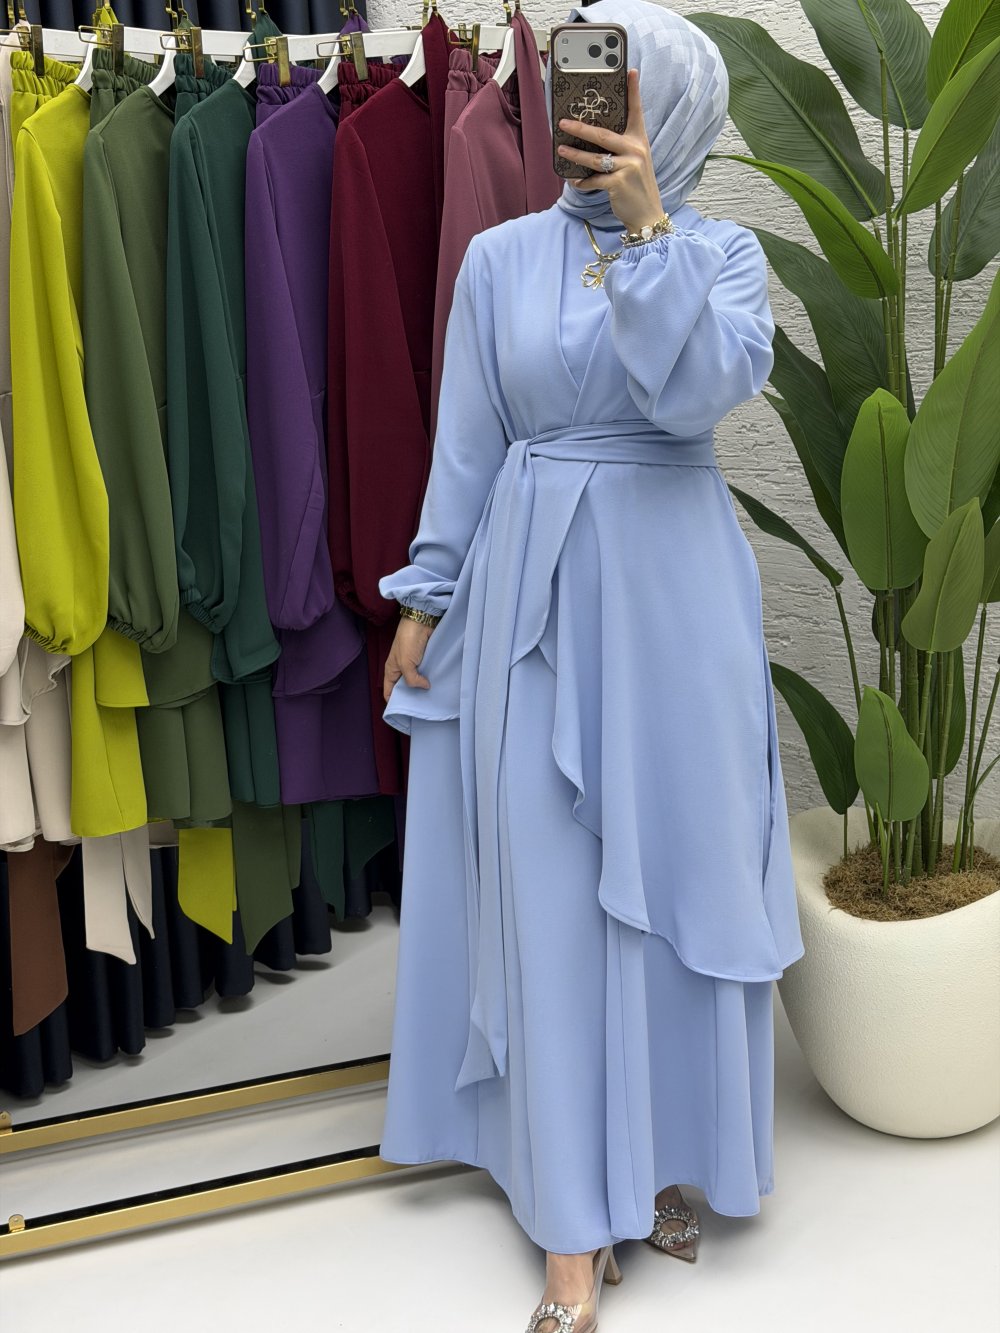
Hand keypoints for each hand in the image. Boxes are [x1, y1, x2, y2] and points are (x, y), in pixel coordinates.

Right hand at [383, 617, 433, 701]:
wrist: (422, 620)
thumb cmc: (408, 640)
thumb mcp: (406, 663)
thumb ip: (412, 679)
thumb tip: (424, 687)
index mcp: (391, 671)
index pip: (389, 692)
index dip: (393, 703)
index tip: (403, 713)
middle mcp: (401, 669)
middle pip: (403, 688)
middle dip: (411, 697)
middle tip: (421, 707)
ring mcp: (413, 664)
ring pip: (416, 681)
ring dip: (422, 688)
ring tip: (431, 698)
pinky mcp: (424, 660)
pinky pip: (426, 673)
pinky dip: (430, 679)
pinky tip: (437, 685)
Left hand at [557, 68, 663, 233]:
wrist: (647, 214)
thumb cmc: (636, 186)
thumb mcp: (635, 162)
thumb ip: (620, 148)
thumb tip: (592, 139)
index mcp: (639, 141)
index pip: (636, 111)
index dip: (633, 91)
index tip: (631, 71)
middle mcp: (635, 150)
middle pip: (603, 134)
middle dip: (580, 127)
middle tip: (563, 123)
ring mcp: (628, 167)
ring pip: (594, 158)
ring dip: (574, 155)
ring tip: (560, 150)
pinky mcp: (619, 183)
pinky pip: (593, 180)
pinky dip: (582, 182)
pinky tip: (574, 181)